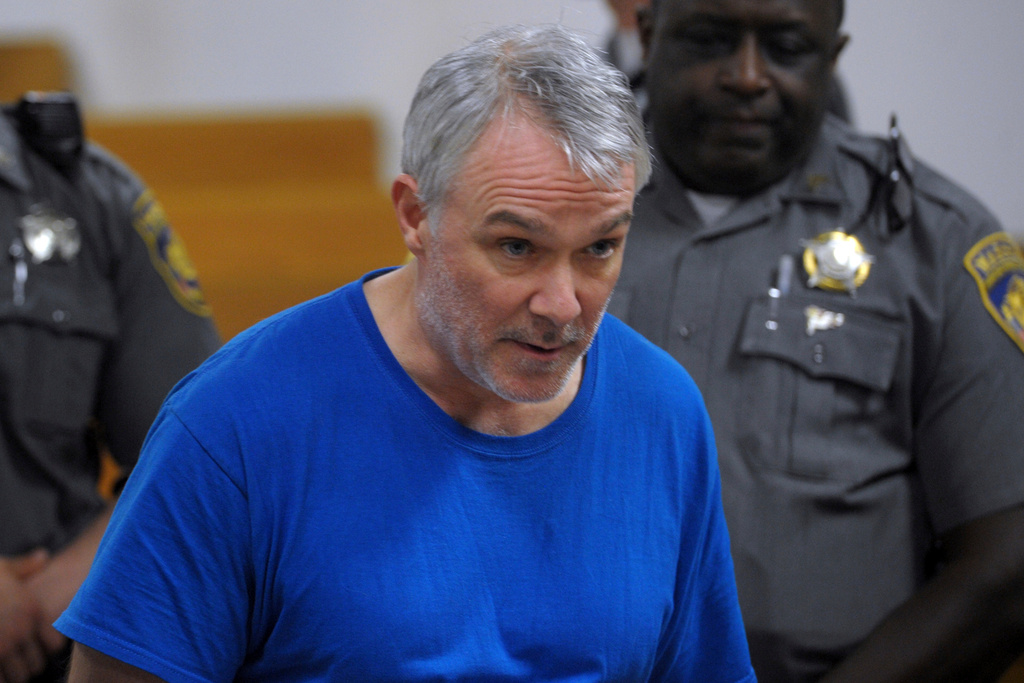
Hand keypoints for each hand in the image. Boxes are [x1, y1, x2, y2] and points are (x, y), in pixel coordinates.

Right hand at [0, 549, 50, 682]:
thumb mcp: (1, 567)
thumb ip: (23, 567)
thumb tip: (42, 556)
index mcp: (31, 612)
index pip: (53, 646)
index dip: (42, 650)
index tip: (29, 648)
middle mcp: (21, 632)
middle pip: (36, 666)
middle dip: (24, 666)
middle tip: (11, 662)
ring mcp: (2, 648)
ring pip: (18, 678)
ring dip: (9, 676)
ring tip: (2, 665)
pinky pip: (0, 681)